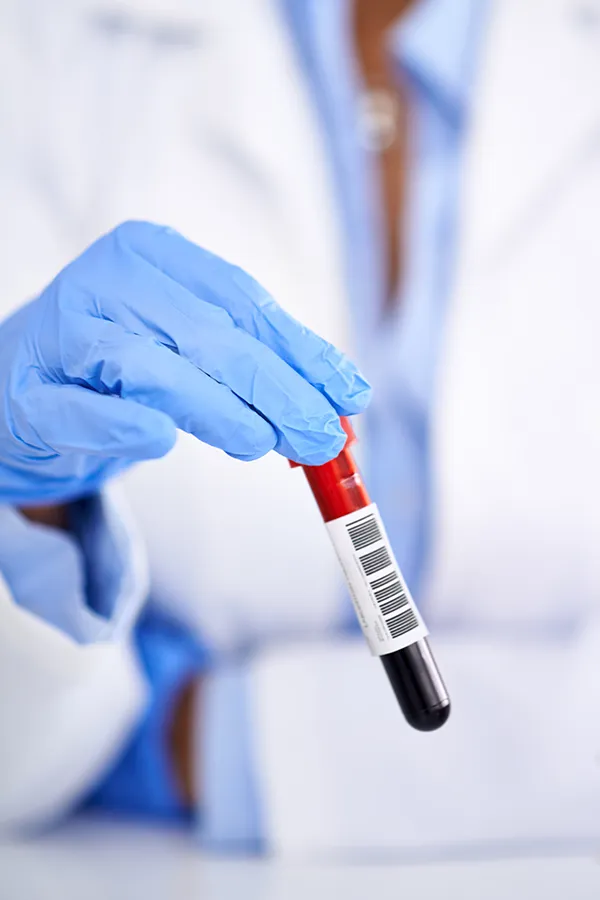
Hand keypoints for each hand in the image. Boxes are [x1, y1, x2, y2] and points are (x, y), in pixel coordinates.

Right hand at [0, 221, 370, 504]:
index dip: (302, 350)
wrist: (18, 386)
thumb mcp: (187, 348)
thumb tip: (337, 399)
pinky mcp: (29, 390)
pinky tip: (159, 439)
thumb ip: (253, 363)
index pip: (243, 302)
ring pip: (152, 368)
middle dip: (277, 389)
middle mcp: (108, 280)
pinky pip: (81, 409)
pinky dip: (121, 425)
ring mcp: (63, 331)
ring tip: (265, 443)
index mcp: (153, 255)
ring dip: (217, 410)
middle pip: (210, 335)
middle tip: (324, 437)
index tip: (350, 393)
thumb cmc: (116, 366)